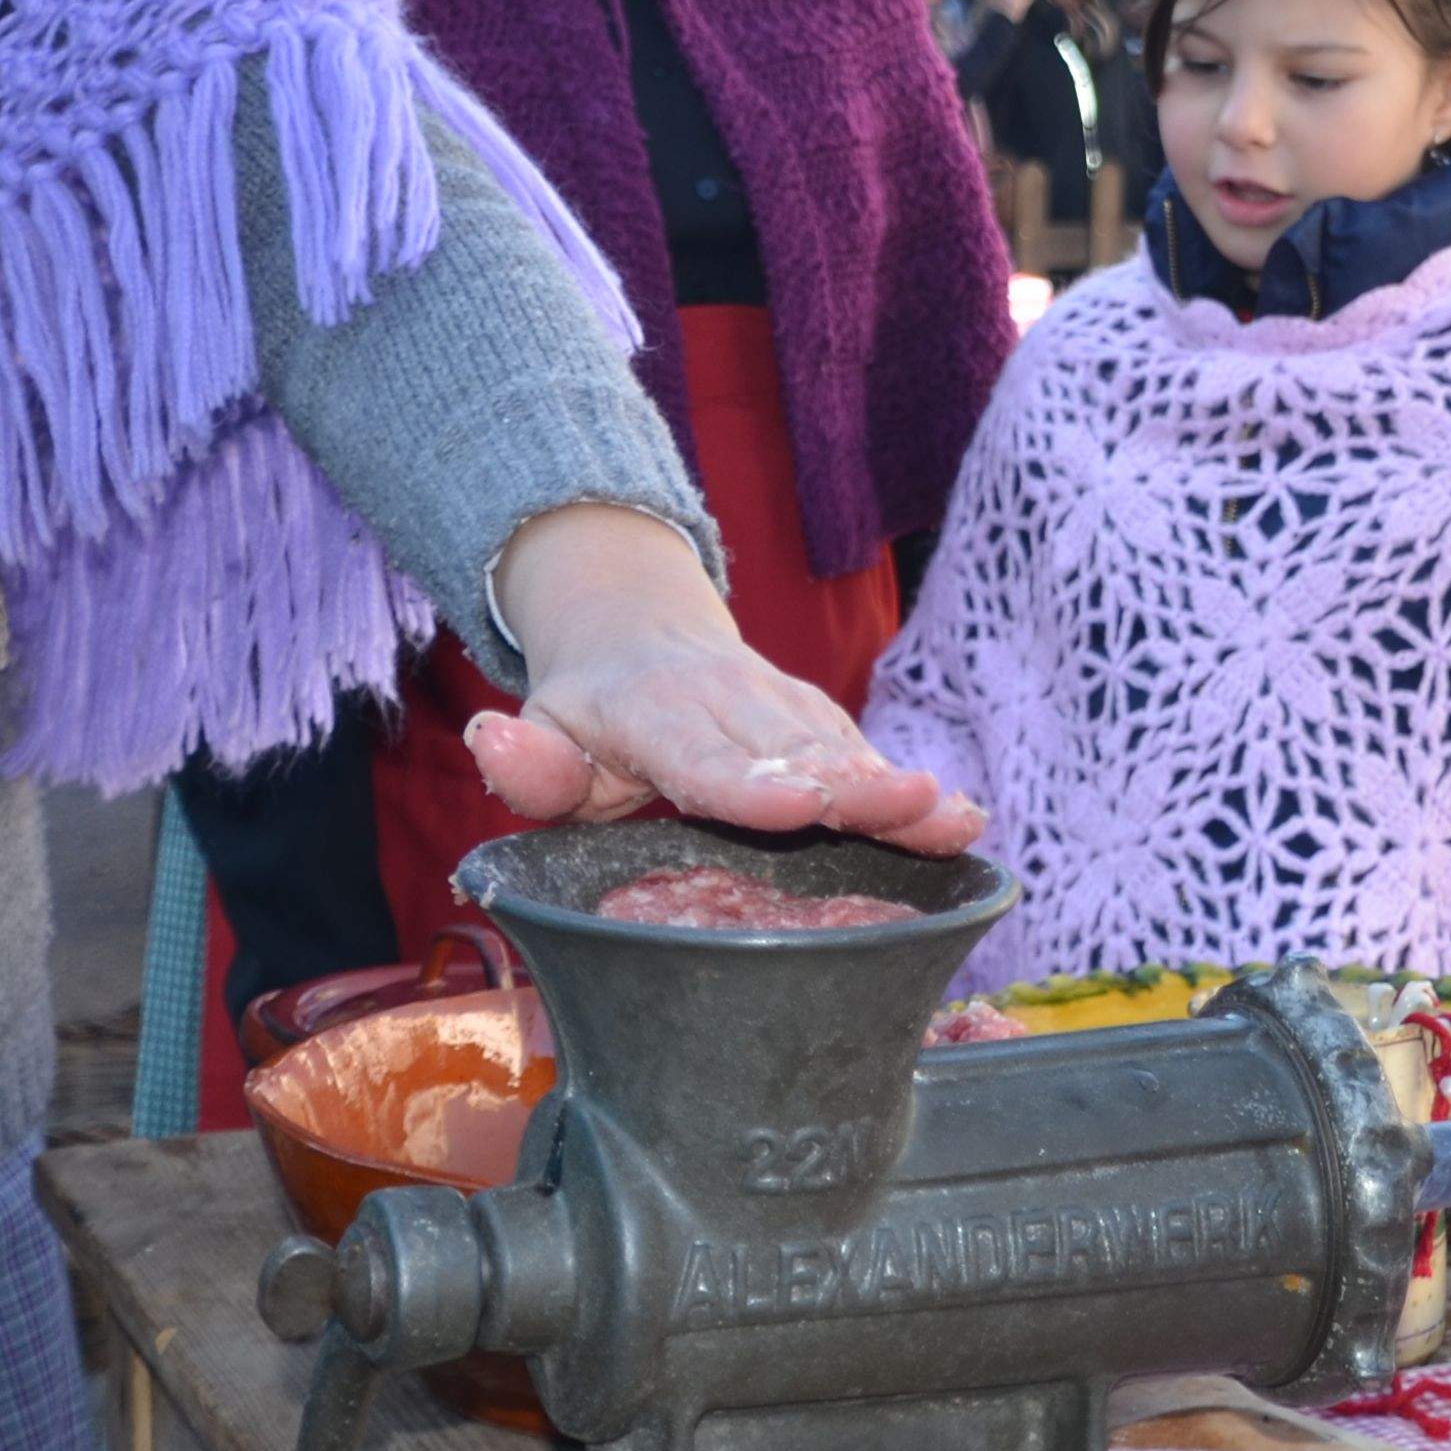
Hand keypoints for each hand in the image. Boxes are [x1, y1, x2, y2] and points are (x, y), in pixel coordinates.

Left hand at [467, 504, 985, 852]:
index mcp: (659, 715)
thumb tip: (487, 744)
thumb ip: (527, 762)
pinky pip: (866, 758)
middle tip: (918, 808)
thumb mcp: (543, 728)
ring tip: (957, 822)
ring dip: (901, 791)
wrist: (642, 626)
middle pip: (800, 755)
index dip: (753, 785)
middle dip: (860, 786)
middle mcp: (733, 705)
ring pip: (846, 753)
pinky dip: (912, 793)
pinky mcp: (821, 725)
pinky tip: (963, 824)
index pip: (706, 759)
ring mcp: (785, 711)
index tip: (800, 806)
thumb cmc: (590, 704)